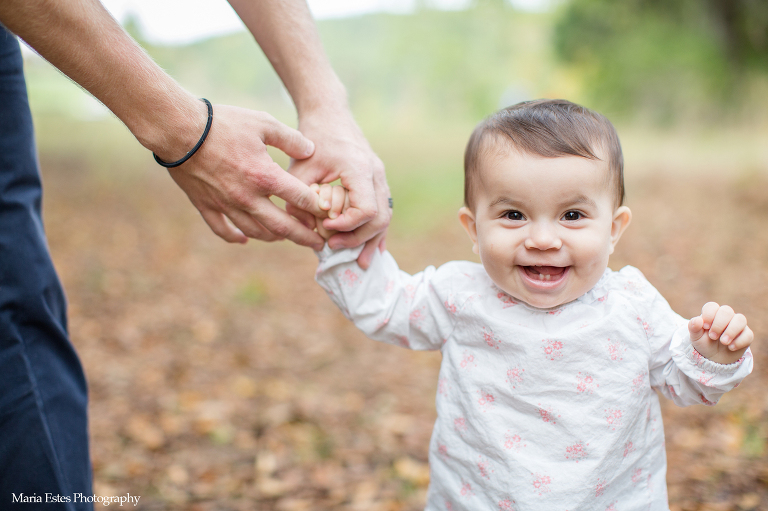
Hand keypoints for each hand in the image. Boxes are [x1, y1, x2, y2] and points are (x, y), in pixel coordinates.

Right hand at [164, 104, 325, 249]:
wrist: (178, 129)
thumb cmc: (223, 123)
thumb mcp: (263, 123)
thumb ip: (291, 139)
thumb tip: (311, 151)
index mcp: (265, 176)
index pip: (300, 199)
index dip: (318, 208)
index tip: (329, 213)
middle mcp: (248, 197)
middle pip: (282, 226)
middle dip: (304, 237)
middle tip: (319, 245)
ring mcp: (226, 205)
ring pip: (256, 232)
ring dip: (275, 238)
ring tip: (286, 237)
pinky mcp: (206, 206)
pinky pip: (223, 230)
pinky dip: (236, 237)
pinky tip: (245, 240)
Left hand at [285, 108, 390, 267]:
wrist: (329, 114)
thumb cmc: (312, 138)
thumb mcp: (300, 166)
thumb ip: (299, 197)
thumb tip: (302, 228)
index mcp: (359, 168)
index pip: (366, 209)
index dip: (347, 226)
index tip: (325, 227)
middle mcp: (375, 173)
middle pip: (381, 218)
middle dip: (358, 238)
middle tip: (333, 247)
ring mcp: (380, 177)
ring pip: (386, 216)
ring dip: (371, 240)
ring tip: (358, 263)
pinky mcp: (377, 182)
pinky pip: (383, 210)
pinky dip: (376, 231)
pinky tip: (371, 250)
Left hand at [688, 302, 752, 364]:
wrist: (714, 358)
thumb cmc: (704, 343)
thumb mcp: (695, 337)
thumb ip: (694, 327)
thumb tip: (697, 320)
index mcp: (712, 314)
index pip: (712, 306)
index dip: (709, 315)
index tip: (705, 327)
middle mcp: (726, 316)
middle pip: (727, 311)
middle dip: (719, 324)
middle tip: (713, 337)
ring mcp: (737, 325)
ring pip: (740, 319)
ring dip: (731, 331)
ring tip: (723, 342)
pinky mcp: (746, 335)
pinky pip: (748, 334)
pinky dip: (739, 341)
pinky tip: (731, 347)